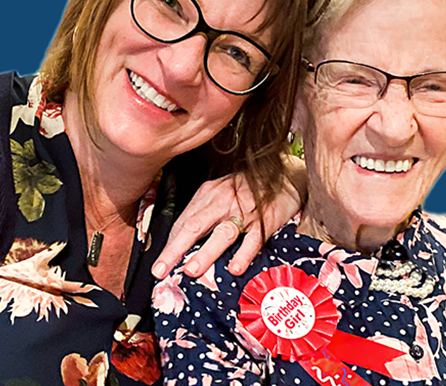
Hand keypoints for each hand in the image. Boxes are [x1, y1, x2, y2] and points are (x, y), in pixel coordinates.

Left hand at [152, 158, 306, 278]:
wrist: (287, 174)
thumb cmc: (251, 187)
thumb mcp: (223, 192)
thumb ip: (205, 212)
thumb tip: (184, 240)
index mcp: (209, 194)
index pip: (183, 222)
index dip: (169, 244)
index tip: (159, 263)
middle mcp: (223, 200)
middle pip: (194, 226)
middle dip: (175, 249)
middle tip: (161, 269)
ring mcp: (245, 211)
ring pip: (222, 234)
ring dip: (205, 253)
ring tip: (191, 271)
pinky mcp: (266, 220)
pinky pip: (253, 240)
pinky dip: (243, 254)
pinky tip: (234, 269)